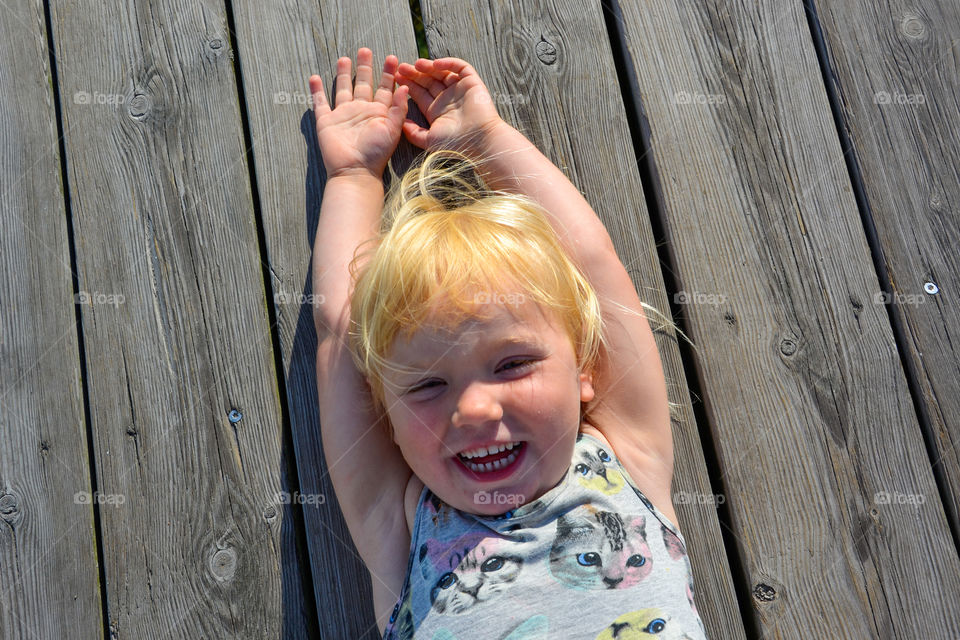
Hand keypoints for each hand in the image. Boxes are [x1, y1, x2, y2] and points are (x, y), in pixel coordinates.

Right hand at [309, 48, 408, 178]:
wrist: (355, 171)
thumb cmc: (376, 154)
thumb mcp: (392, 130)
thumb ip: (398, 108)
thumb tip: (405, 86)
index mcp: (378, 112)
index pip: (384, 88)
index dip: (388, 73)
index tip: (392, 58)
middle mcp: (361, 111)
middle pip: (363, 84)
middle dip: (365, 67)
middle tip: (365, 50)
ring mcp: (343, 115)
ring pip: (343, 89)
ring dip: (343, 75)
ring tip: (344, 58)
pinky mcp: (327, 122)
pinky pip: (320, 103)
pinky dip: (316, 91)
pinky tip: (315, 78)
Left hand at [394, 57, 504, 152]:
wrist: (479, 140)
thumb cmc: (455, 143)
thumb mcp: (428, 140)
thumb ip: (413, 133)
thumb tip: (400, 123)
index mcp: (436, 111)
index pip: (420, 94)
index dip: (408, 85)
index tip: (396, 77)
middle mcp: (447, 99)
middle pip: (428, 81)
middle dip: (415, 74)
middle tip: (401, 67)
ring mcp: (459, 90)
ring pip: (442, 72)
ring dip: (429, 67)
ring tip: (416, 64)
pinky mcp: (471, 82)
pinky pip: (460, 67)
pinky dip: (448, 63)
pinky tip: (435, 64)